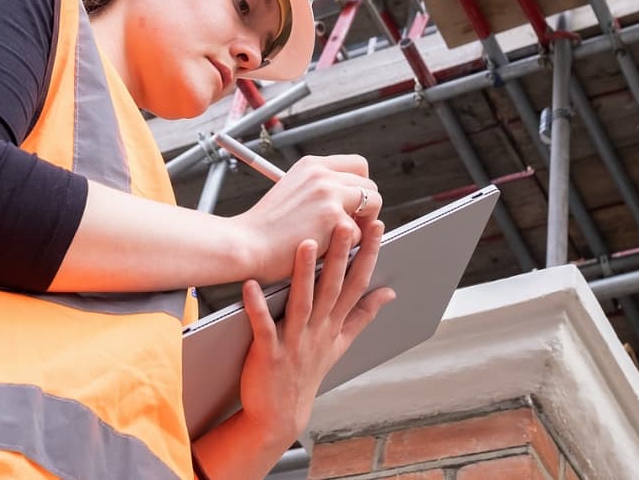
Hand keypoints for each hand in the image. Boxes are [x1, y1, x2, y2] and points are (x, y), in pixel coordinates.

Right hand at [233, 154, 381, 283]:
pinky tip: (324, 248)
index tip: (353, 204)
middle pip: (369, 183)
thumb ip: (318, 188)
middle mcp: (322, 174)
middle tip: (351, 225)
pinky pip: (359, 233)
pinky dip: (345, 246)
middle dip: (366, 207)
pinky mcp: (333, 218)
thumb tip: (349, 197)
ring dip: (361, 224)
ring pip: (373, 204)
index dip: (360, 186)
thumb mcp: (291, 191)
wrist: (246, 243)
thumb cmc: (265, 227)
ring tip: (340, 237)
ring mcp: (328, 194)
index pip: (357, 164)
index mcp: (311, 165)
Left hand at [235, 220, 395, 446]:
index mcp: (335, 325)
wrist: (279, 415)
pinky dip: (256, 307)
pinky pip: (263, 327)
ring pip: (302, 303)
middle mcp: (319, 331)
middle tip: (347, 224)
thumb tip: (389, 291)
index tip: (377, 226)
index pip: (357, 285)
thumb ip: (363, 315)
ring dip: (304, 274)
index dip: (368, 255)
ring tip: (305, 243)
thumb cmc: (307, 372)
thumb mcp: (341, 344)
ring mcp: (294, 342)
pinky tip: (250, 285)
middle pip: (333, 289)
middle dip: (341, 256)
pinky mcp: (268, 353)